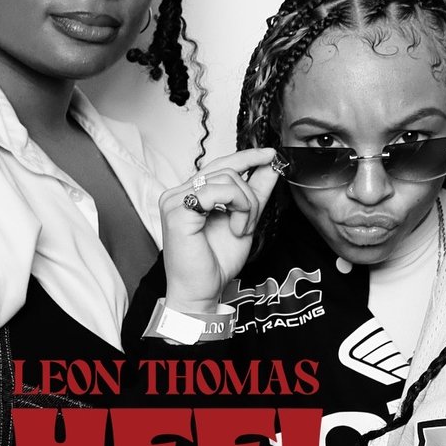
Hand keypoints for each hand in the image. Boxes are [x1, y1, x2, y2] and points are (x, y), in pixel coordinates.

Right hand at [159, 148, 278, 313]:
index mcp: (191, 194)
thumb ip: (256, 191)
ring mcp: (175, 200)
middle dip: (250, 194)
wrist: (203, 290)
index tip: (271, 154)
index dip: (247, 157)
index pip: (221, 164)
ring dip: (246, 205)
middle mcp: (179, 193)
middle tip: (251, 220)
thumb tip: (270, 165)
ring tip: (241, 229)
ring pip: (228, 179)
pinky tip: (236, 229)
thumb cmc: (217, 260)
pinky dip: (238, 208)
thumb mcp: (246, 218)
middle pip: (227, 169)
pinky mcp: (177, 210)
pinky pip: (217, 191)